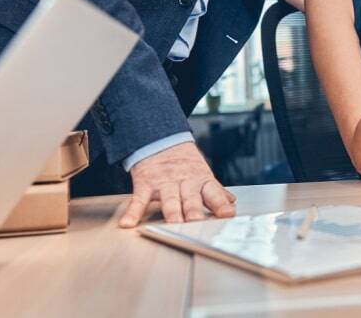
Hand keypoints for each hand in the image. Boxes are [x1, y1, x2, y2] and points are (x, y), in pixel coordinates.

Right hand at [118, 142, 236, 226]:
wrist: (158, 138)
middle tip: (197, 220)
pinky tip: (128, 223)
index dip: (221, 203)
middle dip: (194, 209)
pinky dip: (133, 212)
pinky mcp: (145, 183)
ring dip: (171, 211)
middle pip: (190, 197)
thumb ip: (215, 190)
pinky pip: (139, 199)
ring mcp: (164, 182)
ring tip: (173, 222)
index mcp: (200, 180)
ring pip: (169, 198)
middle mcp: (184, 181)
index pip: (213, 192)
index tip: (228, 214)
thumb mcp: (201, 173)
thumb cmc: (183, 162)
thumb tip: (231, 202)